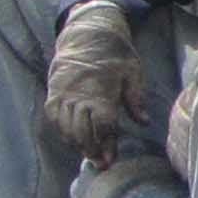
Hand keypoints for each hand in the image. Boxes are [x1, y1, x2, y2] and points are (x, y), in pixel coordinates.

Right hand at [43, 1, 143, 164]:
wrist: (87, 33)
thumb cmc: (115, 53)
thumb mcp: (132, 72)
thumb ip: (136, 98)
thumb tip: (143, 122)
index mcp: (101, 91)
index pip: (103, 125)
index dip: (106, 145)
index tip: (110, 161)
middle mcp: (79, 95)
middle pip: (82, 131)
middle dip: (92, 150)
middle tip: (101, 164)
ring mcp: (63, 94)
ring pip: (66, 127)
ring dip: (77, 144)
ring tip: (89, 155)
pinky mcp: (53, 92)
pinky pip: (54, 118)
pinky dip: (62, 132)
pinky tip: (73, 140)